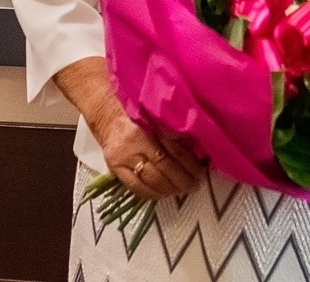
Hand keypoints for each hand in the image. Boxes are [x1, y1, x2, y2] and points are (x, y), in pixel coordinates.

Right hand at [90, 99, 204, 200]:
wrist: (108, 118)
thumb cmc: (137, 115)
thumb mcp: (156, 118)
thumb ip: (173, 132)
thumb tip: (198, 150)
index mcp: (148, 126)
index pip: (173, 149)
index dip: (189, 164)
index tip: (201, 171)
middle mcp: (134, 144)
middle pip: (163, 167)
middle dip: (183, 180)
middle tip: (195, 184)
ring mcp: (123, 159)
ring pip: (151, 181)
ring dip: (171, 189)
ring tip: (183, 190)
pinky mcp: (115, 170)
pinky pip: (136, 188)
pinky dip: (153, 194)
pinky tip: (165, 194)